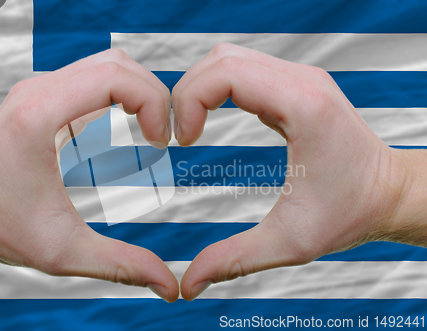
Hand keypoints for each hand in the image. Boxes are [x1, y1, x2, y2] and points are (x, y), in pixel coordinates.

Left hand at [0, 49, 178, 301]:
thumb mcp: (66, 253)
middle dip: (154, 95)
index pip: (115, 77)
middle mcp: (38, 91)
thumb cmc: (5, 229)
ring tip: (152, 131)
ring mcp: (40, 88)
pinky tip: (131, 125)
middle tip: (165, 137)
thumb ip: (122, 266)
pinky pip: (95, 76)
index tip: (162, 143)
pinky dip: (123, 93)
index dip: (153, 103)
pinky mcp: (45, 94)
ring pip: (109, 64)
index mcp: (40, 116)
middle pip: (117, 64)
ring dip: (140, 91)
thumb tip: (171, 286)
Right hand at [172, 43, 423, 300]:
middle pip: (221, 59)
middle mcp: (302, 81)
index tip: (182, 142)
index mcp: (302, 107)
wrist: (390, 194)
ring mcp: (300, 79)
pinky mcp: (296, 86)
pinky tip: (211, 118)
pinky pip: (245, 70)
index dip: (188, 101)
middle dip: (186, 92)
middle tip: (178, 135)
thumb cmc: (351, 214)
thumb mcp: (289, 242)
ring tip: (191, 128)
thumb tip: (188, 285)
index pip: (225, 73)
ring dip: (200, 88)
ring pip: (230, 58)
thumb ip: (233, 260)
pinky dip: (218, 88)